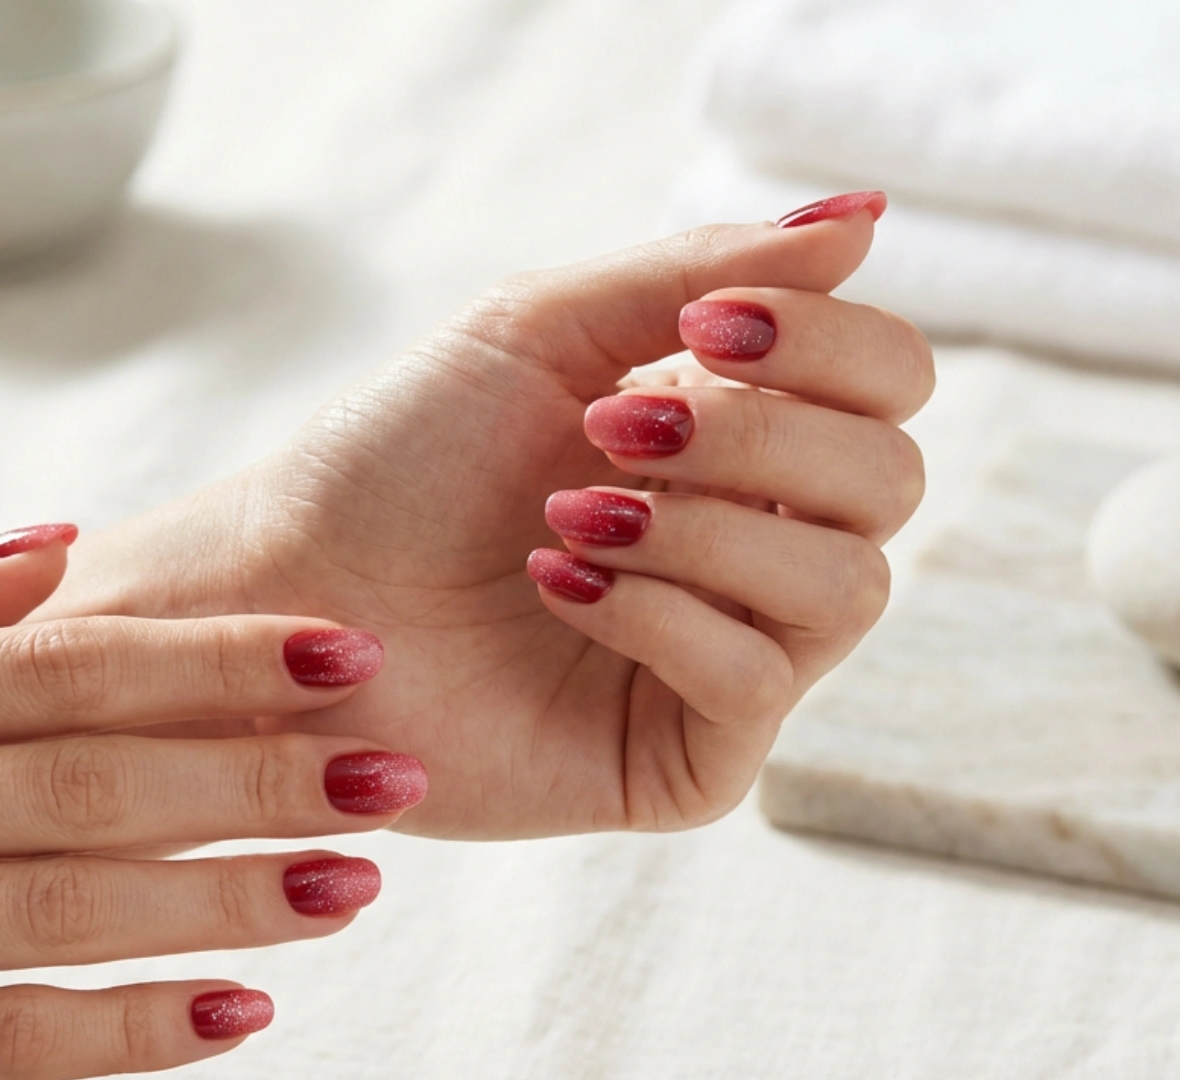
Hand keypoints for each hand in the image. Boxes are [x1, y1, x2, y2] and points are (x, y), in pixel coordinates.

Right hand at [0, 531, 411, 1079]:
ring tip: (353, 881)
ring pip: (62, 901)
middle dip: (256, 770)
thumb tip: (62, 544)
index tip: (338, 651)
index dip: (209, 657)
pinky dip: (127, 1027)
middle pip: (84, 776)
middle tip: (393, 766)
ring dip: (225, 893)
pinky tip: (235, 1015)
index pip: (54, 662)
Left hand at [50, 204, 929, 835]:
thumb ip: (705, 271)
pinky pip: (759, 680)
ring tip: (571, 514)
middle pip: (891, 481)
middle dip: (757, 440)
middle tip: (613, 431)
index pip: (891, 387)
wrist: (287, 591)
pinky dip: (659, 616)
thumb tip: (867, 219)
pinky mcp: (687, 760)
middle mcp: (754, 548)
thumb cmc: (398, 459)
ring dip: (704, 528)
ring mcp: (728, 658)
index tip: (705, 332)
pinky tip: (557, 589)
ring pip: (848, 586)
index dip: (832, 348)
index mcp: (737, 439)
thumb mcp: (545, 328)